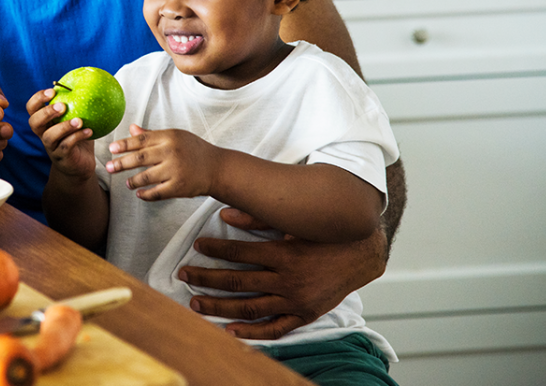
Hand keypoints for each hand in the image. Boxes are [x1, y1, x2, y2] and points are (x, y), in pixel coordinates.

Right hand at [26, 88, 95, 179]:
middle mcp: (44, 134)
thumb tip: (91, 81)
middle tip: (62, 105)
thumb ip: (79, 104)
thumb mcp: (77, 118)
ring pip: (49, 136)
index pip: (32, 108)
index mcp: (44, 122)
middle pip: (34, 122)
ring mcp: (51, 147)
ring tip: (79, 121)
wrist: (79, 165)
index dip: (38, 99)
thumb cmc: (78, 138)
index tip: (52, 91)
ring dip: (64, 127)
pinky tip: (90, 131)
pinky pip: (66, 146)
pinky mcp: (61, 158)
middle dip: (46, 112)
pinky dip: (77, 137)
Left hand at [106, 125, 219, 200]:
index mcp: (169, 137)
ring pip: (146, 177)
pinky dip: (146, 195)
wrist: (217, 168)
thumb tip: (131, 128)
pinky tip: (139, 194)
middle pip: (140, 158)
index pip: (141, 140)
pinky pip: (157, 193)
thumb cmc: (193, 150)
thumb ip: (152, 134)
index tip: (111, 149)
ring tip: (127, 183)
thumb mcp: (175, 137)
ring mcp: (175, 170)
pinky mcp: (179, 187)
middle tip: (108, 167)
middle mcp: (171, 152)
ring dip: (133, 181)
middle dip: (121, 163)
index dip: (124, 144)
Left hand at [178, 207, 386, 339]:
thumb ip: (259, 217)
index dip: (215, 248)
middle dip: (206, 278)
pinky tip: (230, 330)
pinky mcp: (304, 314)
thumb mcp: (294, 222)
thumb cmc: (324, 234)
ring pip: (249, 308)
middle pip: (237, 282)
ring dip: (219, 306)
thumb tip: (225, 212)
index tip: (197, 245)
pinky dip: (252, 333)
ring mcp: (296, 301)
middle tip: (184, 275)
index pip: (239, 252)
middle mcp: (288, 280)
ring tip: (195, 302)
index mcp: (284, 254)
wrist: (361, 254)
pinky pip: (275, 329)